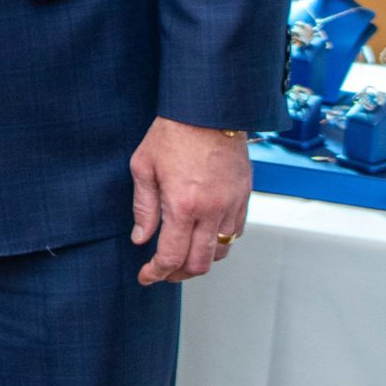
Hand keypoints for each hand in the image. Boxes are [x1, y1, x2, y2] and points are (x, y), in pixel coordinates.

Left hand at [130, 118, 249, 284]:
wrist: (208, 109)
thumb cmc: (173, 133)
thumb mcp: (143, 168)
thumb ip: (143, 208)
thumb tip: (141, 239)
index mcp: (183, 205)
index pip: (171, 256)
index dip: (156, 273)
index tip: (146, 276)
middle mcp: (211, 210)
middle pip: (199, 264)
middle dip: (178, 274)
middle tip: (163, 272)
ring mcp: (232, 204)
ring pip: (221, 252)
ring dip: (200, 260)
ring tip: (183, 256)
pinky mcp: (245, 196)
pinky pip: (236, 233)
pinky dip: (219, 242)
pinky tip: (204, 236)